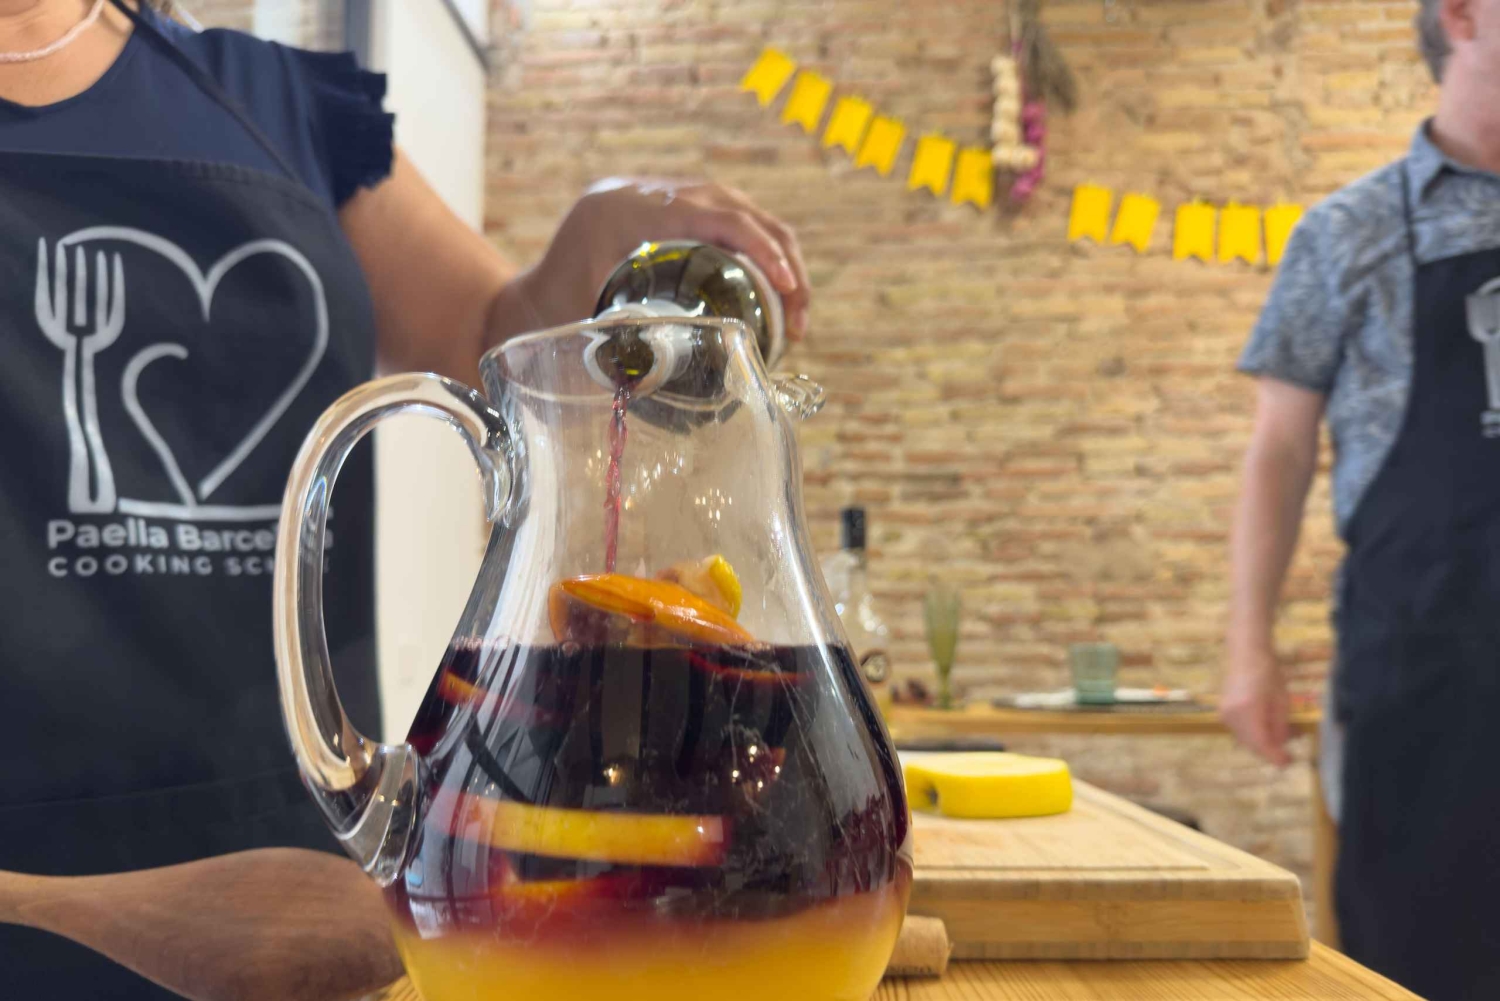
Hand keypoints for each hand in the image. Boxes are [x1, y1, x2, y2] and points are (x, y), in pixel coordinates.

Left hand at [511, 178, 809, 340]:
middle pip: (737, 207)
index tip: (788, 288)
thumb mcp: (588, 327)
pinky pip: (721, 217)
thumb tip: (697, 380)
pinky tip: (772, 288)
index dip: (760, 248)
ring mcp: (654, 195)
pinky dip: (754, 249)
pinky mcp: (663, 209)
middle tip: (799, 314)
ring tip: (795, 309)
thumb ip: (634, 344)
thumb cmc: (549, 322)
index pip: (712, 216)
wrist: (520, 303)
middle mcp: (642, 192)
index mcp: (624, 212)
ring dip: (776, 253)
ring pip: (737, 208)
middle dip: (781, 257)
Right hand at [1220, 643, 1291, 766]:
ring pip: (1245, 740)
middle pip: (1252, 745)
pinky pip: (1240, 731)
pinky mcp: (1223, 712)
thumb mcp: (1282, 700)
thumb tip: (1282, 746)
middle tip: (1289, 753)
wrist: (1246, 653)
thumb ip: (1281, 726)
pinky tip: (1267, 728)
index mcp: (1248, 711)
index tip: (1289, 762)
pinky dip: (1254, 734)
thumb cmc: (1268, 672)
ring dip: (1262, 743)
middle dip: (1270, 751)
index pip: (1262, 744)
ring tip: (1281, 737)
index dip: (1276, 757)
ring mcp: (1225, 714)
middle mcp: (1232, 716)